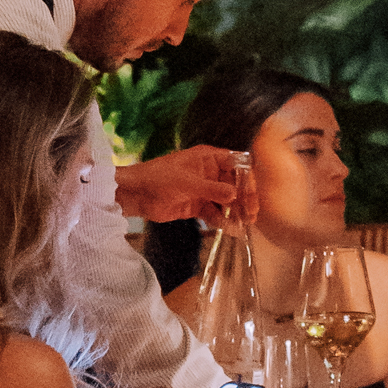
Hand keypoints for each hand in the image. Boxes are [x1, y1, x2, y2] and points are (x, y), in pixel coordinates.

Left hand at [125, 144, 257, 232]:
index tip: (252, 194)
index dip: (246, 178)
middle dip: (244, 198)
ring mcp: (203, 190)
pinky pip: (214, 213)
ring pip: (226, 200)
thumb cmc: (159, 178)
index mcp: (208, 158)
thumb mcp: (188, 182)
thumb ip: (213, 189)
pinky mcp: (196, 206)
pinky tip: (232, 229)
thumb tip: (236, 195)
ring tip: (246, 224)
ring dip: (236, 211)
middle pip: (234, 184)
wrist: (135, 194)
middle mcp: (209, 173)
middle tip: (252, 214)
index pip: (236, 164)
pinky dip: (223, 220)